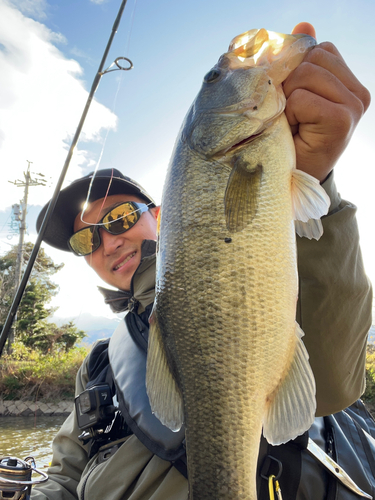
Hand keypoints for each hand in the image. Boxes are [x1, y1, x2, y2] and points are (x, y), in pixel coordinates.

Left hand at [283, 22, 370, 181]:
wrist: (294, 178)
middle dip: (290, 83)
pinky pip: (303, 97)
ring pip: (306, 74)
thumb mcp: (293, 95)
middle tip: (291, 114)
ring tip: (294, 123)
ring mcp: (353, 105)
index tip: (291, 99)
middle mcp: (357, 92)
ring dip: (288, 98)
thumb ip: (300, 61)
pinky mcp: (343, 119)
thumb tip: (304, 24)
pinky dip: (291, 113)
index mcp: (347, 82)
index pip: (319, 49)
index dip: (294, 69)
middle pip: (312, 58)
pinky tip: (298, 131)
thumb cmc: (291, 138)